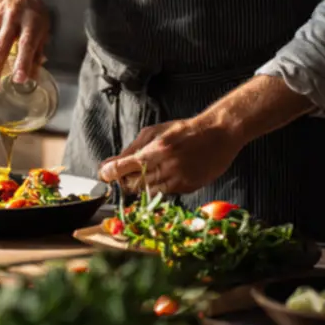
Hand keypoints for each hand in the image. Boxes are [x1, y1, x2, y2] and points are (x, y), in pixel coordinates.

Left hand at [97, 115, 244, 196]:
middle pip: (133, 185)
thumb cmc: (184, 130)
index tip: (105, 175)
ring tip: (149, 171)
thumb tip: (109, 164)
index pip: (123, 168)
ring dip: (142, 185)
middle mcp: (167, 167)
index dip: (110, 173)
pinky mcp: (188, 188)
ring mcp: (178, 180)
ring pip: (147, 193)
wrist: (219, 134)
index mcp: (156, 149)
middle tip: (126, 173)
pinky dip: (159, 187)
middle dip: (125, 181)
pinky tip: (165, 174)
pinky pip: (165, 194)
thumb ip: (131, 148)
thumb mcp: (154, 132)